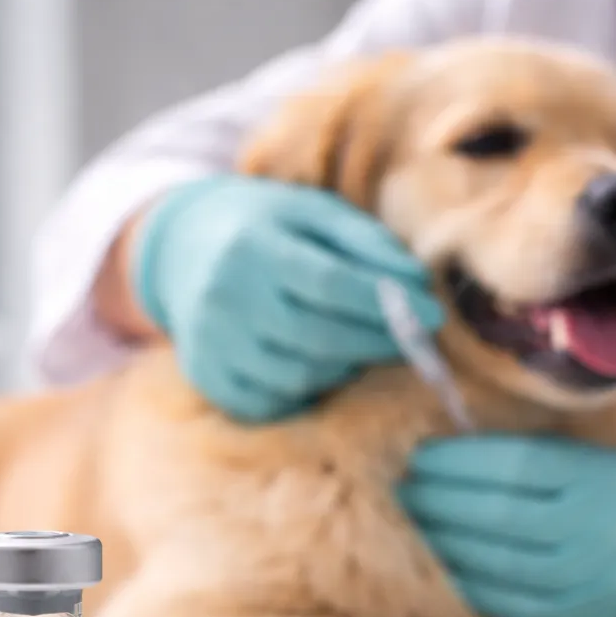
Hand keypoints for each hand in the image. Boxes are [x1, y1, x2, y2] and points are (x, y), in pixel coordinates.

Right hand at [133, 175, 442, 421]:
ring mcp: (212, 342)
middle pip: (318, 338)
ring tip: (362, 346)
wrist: (183, 248)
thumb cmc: (266, 226)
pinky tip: (320, 365)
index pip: (330, 285)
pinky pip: (270, 403)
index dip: (386, 305)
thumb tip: (416, 284)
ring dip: (345, 368)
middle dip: (377, 343)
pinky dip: (306, 392)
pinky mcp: (206, 375)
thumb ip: (366, 243)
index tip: (432, 315)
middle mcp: (225, 297)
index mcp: (253, 246)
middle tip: (411, 339)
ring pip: (299, 377)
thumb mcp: (313, 213)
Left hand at [399, 434, 615, 616]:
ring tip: (416, 520)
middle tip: (403, 486)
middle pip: (495, 512)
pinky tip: (450, 563)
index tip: (421, 454)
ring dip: (445, 540)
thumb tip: (463, 441)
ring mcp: (588, 581)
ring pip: (494, 560)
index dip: (457, 461)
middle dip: (439, 499)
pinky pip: (508, 601)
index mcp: (603, 479)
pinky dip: (471, 580)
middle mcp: (596, 530)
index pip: (512, 465)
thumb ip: (551, 459)